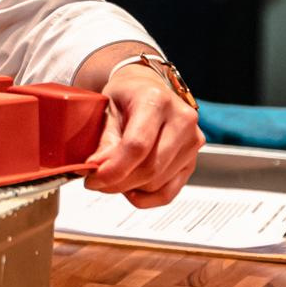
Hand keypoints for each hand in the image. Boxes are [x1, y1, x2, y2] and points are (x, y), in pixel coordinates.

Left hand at [86, 65, 202, 207]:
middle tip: (96, 181)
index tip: (92, 179)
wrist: (148, 89)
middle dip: (117, 182)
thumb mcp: (108, 109)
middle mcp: (181, 119)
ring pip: (157, 182)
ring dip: (129, 188)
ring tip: (113, 176)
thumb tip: (95, 171)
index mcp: (156, 100)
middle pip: (150, 168)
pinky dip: (146, 198)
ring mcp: (192, 141)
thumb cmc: (127, 96)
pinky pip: (169, 192)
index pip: (137, 145)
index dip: (113, 169)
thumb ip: (104, 141)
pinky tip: (130, 190)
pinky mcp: (193, 160)